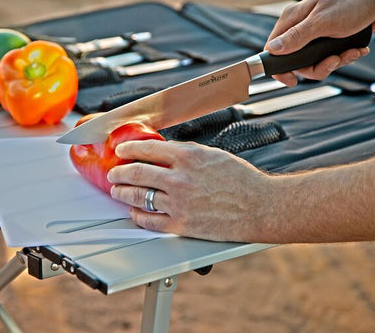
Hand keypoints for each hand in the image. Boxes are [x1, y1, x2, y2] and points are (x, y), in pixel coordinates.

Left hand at [107, 140, 272, 241]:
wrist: (260, 207)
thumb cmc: (241, 180)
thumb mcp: (212, 155)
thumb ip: (185, 153)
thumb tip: (163, 152)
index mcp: (188, 157)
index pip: (147, 149)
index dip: (129, 149)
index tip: (122, 152)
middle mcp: (180, 179)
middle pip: (137, 173)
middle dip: (120, 172)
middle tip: (114, 173)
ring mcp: (179, 203)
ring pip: (140, 197)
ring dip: (123, 193)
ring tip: (118, 191)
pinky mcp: (182, 225)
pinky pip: (150, 220)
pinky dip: (138, 215)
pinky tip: (135, 211)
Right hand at [266, 0, 374, 85]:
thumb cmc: (352, 1)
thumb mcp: (321, 22)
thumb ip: (296, 37)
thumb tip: (273, 49)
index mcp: (292, 20)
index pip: (274, 49)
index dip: (281, 68)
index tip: (291, 80)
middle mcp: (301, 28)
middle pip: (298, 61)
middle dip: (318, 67)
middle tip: (333, 62)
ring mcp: (315, 34)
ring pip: (315, 62)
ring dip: (335, 63)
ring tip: (349, 53)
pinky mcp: (329, 39)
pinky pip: (329, 58)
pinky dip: (344, 57)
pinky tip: (354, 49)